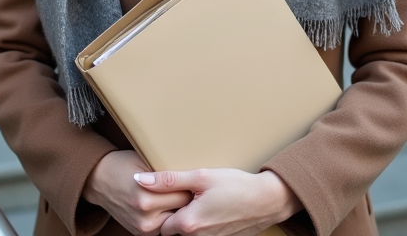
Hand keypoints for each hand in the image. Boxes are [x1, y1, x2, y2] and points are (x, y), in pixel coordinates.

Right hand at [85, 151, 192, 235]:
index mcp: (146, 198)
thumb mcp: (146, 162)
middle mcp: (144, 218)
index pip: (184, 196)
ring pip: (174, 220)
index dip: (190, 185)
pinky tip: (166, 203)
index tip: (195, 180)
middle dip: (186, 198)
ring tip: (178, 195)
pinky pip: (163, 225)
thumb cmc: (124, 165)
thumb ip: (167, 173)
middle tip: (192, 187)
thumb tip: (192, 175)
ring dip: (177, 209)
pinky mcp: (140, 233)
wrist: (99, 181)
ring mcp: (142, 228)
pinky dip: (167, 215)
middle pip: (181, 210)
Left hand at [135, 168, 301, 235]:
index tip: (173, 195)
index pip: (159, 224)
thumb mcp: (201, 176)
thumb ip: (168, 180)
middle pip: (173, 231)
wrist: (268, 201)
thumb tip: (139, 181)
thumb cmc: (236, 186)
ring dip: (191, 220)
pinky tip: (214, 209)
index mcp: (188, 224)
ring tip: (202, 200)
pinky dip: (204, 224)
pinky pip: (203, 235)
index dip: (164, 208)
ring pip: (188, 234)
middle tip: (188, 196)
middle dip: (176, 216)